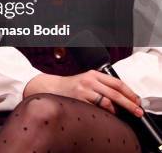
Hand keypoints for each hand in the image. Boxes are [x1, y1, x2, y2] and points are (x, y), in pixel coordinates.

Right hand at [24, 71, 142, 116]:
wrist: (51, 87)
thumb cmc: (71, 86)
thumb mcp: (87, 80)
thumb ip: (102, 85)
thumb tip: (122, 97)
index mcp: (93, 74)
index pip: (117, 82)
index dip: (129, 92)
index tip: (137, 100)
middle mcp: (89, 80)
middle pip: (115, 92)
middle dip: (129, 103)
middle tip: (137, 111)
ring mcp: (83, 90)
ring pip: (107, 101)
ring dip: (117, 109)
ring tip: (122, 114)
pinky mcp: (79, 99)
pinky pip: (97, 108)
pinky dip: (105, 112)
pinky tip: (107, 114)